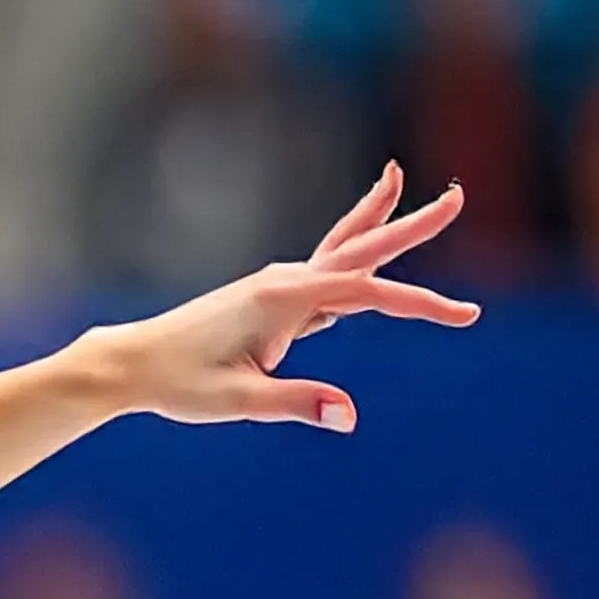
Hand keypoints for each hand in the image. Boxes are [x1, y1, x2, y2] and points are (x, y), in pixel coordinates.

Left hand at [81, 169, 478, 435]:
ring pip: (342, 248)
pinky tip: (369, 250)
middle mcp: (283, 281)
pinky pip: (324, 269)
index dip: (421, 304)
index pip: (369, 294)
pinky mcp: (270, 297)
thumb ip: (295, 403)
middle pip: (361, 247)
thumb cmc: (178, 383)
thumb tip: (347, 415)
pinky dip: (352, 249)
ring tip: (405, 183)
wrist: (131, 364)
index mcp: (282, 299)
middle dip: (410, 224)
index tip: (466, 316)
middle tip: (458, 197)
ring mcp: (276, 285)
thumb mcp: (237, 401)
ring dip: (380, 220)